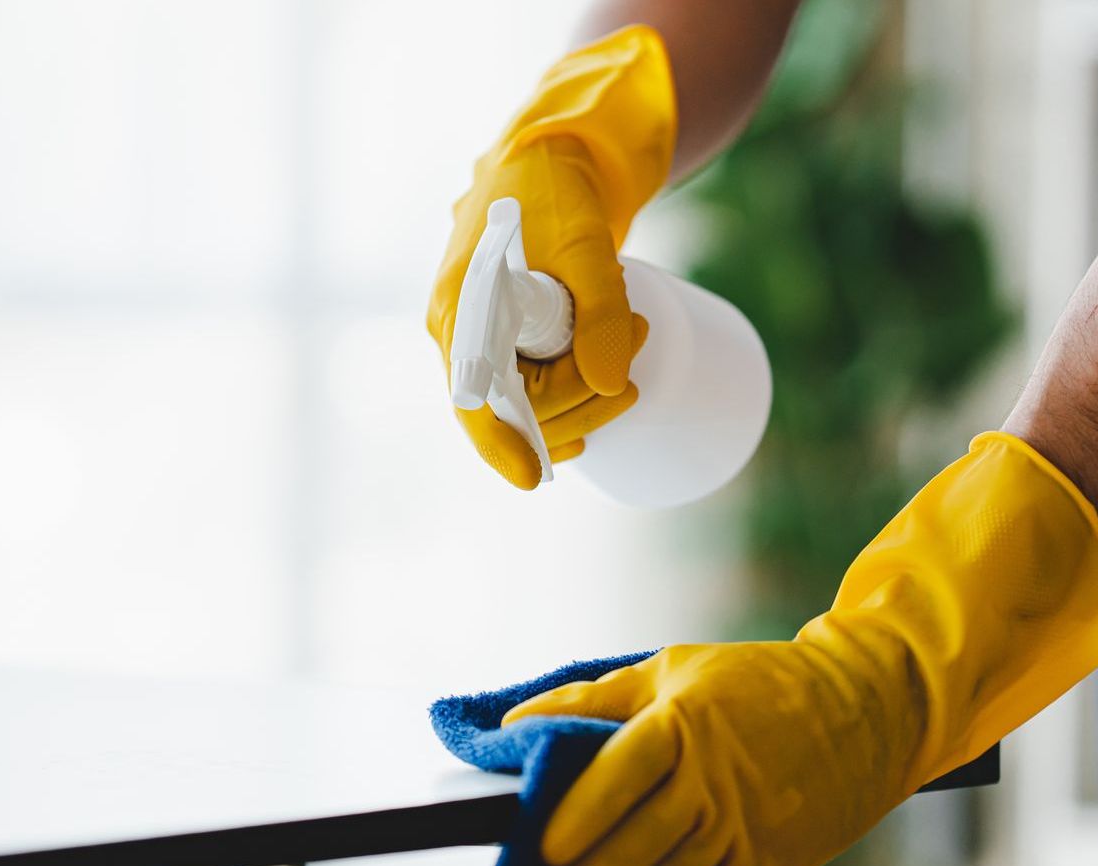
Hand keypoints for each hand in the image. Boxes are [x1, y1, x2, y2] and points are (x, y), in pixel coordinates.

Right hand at [426, 27, 677, 488]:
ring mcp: (483, 339)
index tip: (539, 477)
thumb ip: (599, 309)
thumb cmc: (558, 189)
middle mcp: (461, 333)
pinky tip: (601, 407)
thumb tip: (610, 384)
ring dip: (582, 399)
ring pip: (525, 405)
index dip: (503, 444)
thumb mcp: (587, 243)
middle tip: (636, 363)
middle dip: (577, 404)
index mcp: (461, 310)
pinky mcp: (508, 339)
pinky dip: (568, 403)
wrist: (552, 155)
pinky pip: (529, 392)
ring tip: (636, 341)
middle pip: (511, 410)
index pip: (474, 400)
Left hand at [504, 639, 913, 865]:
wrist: (868, 712)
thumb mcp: (672, 668)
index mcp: (686, 723)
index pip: (623, 774)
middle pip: (635, 847)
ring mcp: (742, 831)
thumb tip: (514, 721)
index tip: (538, 847)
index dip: (580, 814)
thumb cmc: (759, 685)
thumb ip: (590, 699)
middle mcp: (715, 782)